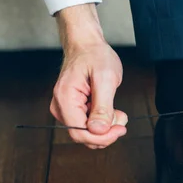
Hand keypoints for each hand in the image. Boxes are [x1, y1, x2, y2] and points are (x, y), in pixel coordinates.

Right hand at [50, 4, 127, 148]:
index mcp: (65, 99)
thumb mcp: (105, 79)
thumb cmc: (95, 56)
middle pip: (84, 136)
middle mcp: (61, 107)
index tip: (120, 129)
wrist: (86, 44)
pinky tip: (111, 109)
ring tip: (118, 111)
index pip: (80, 134)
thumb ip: (102, 106)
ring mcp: (65, 109)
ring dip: (106, 127)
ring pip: (88, 133)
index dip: (102, 137)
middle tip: (122, 117)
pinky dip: (103, 121)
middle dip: (106, 132)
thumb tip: (98, 130)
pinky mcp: (73, 110)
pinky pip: (88, 125)